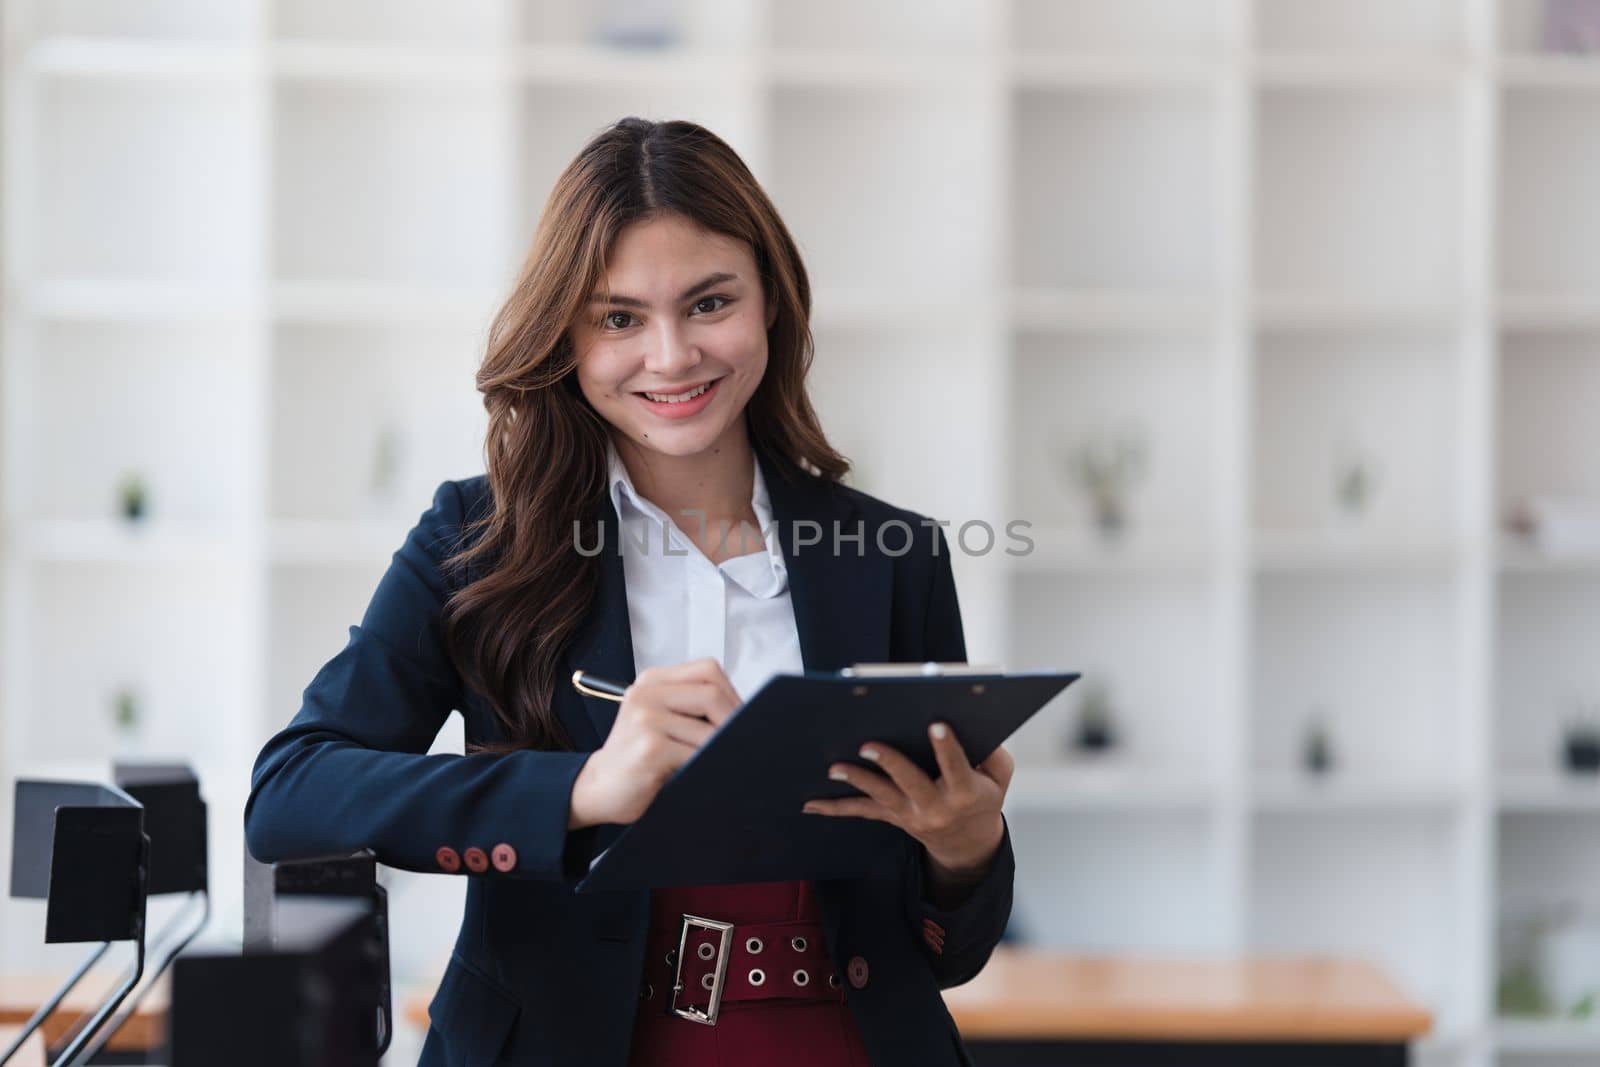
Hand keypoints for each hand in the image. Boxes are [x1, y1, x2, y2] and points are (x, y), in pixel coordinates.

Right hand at [569, 657, 739, 826]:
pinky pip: (696, 755)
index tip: (741, 720)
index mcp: (653, 681)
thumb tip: (749, 713)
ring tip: (717, 763)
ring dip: (721, 751)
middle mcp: (646, 693)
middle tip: (742, 745)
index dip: (732, 695)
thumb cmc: (638, 757)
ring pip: (708, 730)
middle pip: (712, 695)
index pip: (708, 671)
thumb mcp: (662, 720)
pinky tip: (699, 775)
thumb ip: (693, 707)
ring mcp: (645, 718)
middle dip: (734, 723)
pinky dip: (706, 767)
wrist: (598, 788)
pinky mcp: (649, 747)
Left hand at [802, 723, 1013, 878]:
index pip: (956, 768)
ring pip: (880, 796)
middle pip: (910, 783)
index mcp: (965, 793)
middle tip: (868, 744)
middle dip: (889, 763)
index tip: (936, 725)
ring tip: (834, 768)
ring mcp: (910, 815)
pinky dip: (834, 808)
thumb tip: (973, 724)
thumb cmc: (983, 796)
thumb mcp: (999, 778)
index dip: (947, 748)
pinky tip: (809, 805)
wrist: (968, 843)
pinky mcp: (892, 817)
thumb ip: (993, 754)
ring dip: (857, 781)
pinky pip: (862, 811)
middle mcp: (935, 807)